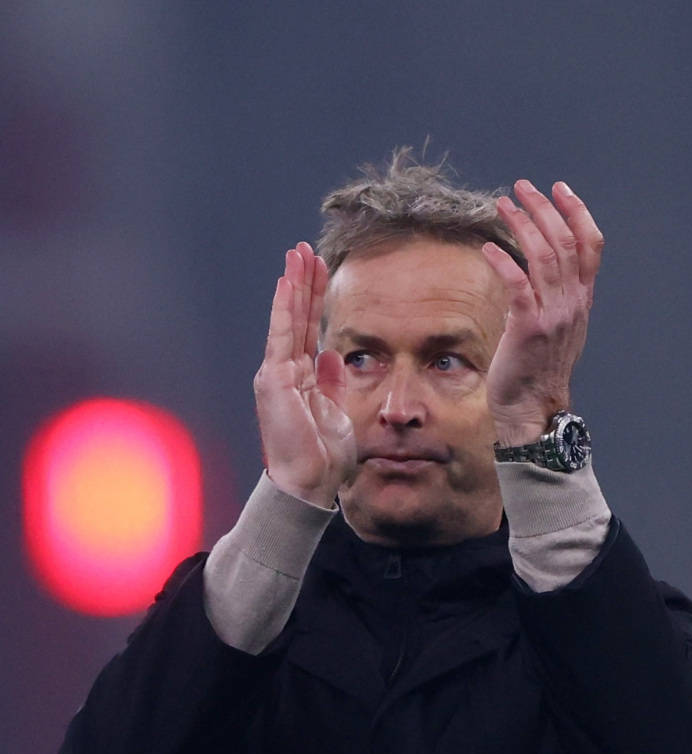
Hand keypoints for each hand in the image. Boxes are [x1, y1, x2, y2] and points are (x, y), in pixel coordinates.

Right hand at [253, 242, 355, 506]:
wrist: (308, 484)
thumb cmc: (323, 458)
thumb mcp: (337, 413)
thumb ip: (333, 382)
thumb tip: (333, 354)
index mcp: (302, 381)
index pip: (309, 332)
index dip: (315, 301)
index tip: (322, 272)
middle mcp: (286, 373)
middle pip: (297, 319)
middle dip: (302, 284)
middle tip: (306, 250)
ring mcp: (277, 374)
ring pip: (288, 320)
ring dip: (293, 285)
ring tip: (298, 253)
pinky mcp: (274, 379)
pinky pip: (281, 335)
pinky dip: (284, 307)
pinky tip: (288, 281)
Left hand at [482, 179, 603, 444]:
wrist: (532, 407)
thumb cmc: (537, 369)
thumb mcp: (557, 328)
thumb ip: (555, 298)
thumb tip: (535, 270)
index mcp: (581, 300)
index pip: (591, 246)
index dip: (577, 212)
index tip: (559, 189)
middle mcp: (572, 303)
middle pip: (564, 242)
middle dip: (543, 209)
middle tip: (522, 188)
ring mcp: (552, 315)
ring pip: (543, 257)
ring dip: (522, 225)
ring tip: (503, 204)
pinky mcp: (528, 327)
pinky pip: (518, 285)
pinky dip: (503, 262)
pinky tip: (487, 248)